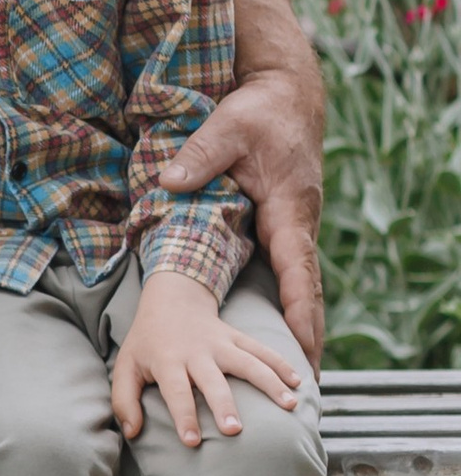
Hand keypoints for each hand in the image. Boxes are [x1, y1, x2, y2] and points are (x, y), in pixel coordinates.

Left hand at [113, 268, 304, 448]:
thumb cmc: (146, 343)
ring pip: (248, 362)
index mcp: (167, 360)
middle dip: (224, 404)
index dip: (183, 415)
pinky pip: (263, 349)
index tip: (193, 442)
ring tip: (288, 405)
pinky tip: (299, 382)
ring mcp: (221, 343)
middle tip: (235, 430)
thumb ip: (123, 401)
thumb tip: (131, 433)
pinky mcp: (237, 337)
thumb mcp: (126, 367)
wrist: (170, 300)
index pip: (175, 391)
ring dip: (269, 383)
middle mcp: (196, 352)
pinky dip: (282, 363)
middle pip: (212, 380)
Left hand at [159, 67, 326, 365]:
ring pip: (300, 283)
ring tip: (297, 371)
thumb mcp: (229, 126)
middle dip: (308, 335)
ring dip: (301, 325)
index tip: (303, 344)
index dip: (300, 309)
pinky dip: (291, 302)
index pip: (297, 267)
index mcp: (289, 208)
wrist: (286, 93)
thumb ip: (201, 155)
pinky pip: (289, 270)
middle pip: (306, 289)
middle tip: (306, 382)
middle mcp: (297, 223)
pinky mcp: (284, 223)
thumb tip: (168, 183)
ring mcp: (293, 225)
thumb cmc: (260, 110)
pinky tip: (282, 329)